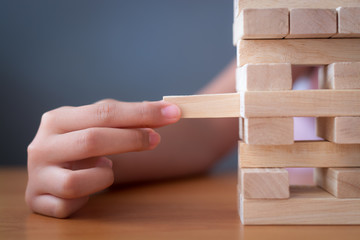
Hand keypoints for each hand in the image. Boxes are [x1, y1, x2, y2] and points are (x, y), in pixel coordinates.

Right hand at [25, 99, 180, 217]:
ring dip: (103, 177)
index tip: (173, 113)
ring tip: (106, 168)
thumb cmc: (80, 143)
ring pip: (76, 182)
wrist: (48, 167)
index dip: (141, 113)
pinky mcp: (37, 200)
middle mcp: (42, 146)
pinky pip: (68, 205)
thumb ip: (129, 118)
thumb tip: (167, 111)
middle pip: (92, 141)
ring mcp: (37, 175)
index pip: (104, 113)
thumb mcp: (99, 125)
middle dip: (130, 140)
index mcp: (57, 120)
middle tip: (155, 139)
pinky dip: (85, 199)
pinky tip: (88, 188)